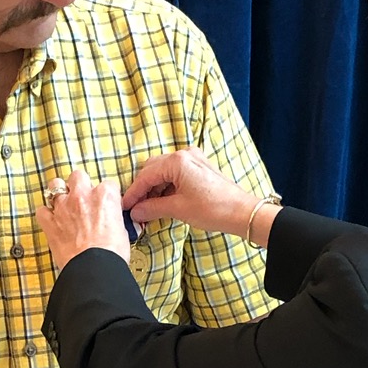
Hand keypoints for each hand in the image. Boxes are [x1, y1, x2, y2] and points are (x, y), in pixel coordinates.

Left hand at [36, 168, 129, 269]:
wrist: (93, 268)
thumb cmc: (111, 253)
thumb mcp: (122, 231)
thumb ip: (114, 218)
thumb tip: (112, 221)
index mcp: (105, 195)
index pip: (107, 185)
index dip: (105, 196)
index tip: (105, 204)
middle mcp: (82, 195)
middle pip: (78, 176)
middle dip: (80, 185)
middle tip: (84, 198)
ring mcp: (63, 207)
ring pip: (55, 185)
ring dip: (59, 192)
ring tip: (64, 203)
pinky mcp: (50, 222)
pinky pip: (42, 211)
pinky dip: (46, 215)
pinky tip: (52, 220)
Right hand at [122, 149, 258, 236]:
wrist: (242, 212)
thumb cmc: (213, 209)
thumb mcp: (178, 209)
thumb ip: (152, 208)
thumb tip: (136, 212)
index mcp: (177, 161)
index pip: (146, 175)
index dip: (134, 192)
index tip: (125, 207)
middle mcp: (184, 155)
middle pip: (153, 169)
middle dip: (143, 189)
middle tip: (136, 208)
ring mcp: (193, 160)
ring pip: (164, 172)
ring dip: (154, 189)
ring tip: (149, 209)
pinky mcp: (199, 168)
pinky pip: (175, 174)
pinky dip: (166, 187)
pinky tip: (163, 202)